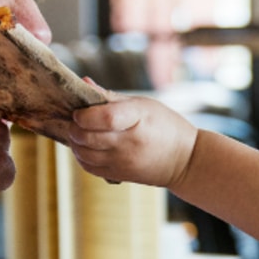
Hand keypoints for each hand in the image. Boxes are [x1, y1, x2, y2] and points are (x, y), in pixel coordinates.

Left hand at [69, 96, 199, 187]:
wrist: (185, 161)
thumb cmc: (164, 126)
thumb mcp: (143, 104)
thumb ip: (111, 97)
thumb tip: (84, 83)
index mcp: (138, 119)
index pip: (104, 118)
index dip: (85, 115)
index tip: (80, 112)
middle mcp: (129, 143)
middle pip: (87, 137)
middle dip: (74, 128)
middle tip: (76, 121)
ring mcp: (123, 162)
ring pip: (84, 154)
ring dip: (75, 143)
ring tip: (80, 134)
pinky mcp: (119, 176)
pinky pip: (90, 168)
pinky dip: (82, 157)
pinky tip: (86, 148)